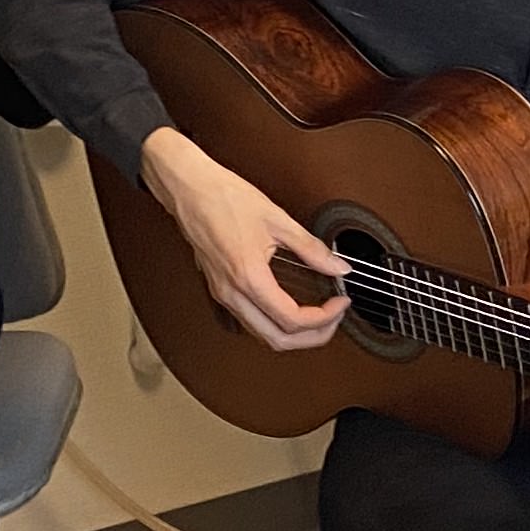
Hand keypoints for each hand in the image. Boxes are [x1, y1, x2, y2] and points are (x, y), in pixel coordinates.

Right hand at [141, 128, 346, 348]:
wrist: (190, 190)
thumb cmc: (224, 198)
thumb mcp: (278, 221)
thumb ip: (312, 249)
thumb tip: (337, 266)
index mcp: (248, 277)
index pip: (293, 319)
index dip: (324, 318)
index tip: (339, 303)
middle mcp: (232, 293)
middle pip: (278, 340)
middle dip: (312, 336)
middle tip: (333, 318)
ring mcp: (223, 295)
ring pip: (262, 336)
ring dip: (293, 335)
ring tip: (317, 317)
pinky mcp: (220, 290)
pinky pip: (250, 322)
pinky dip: (275, 325)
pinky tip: (290, 309)